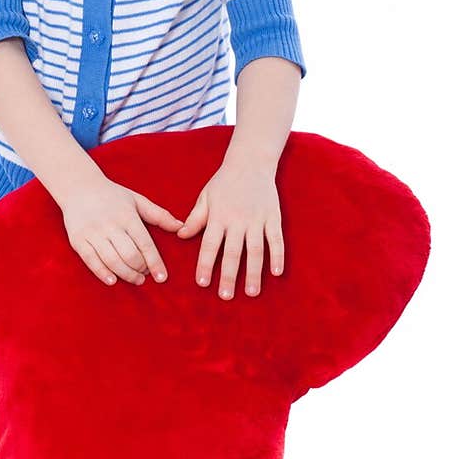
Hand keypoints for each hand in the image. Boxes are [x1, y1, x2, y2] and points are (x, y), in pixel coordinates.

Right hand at [57, 175, 182, 286]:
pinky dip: (102, 273)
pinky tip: (113, 280)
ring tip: (136, 279)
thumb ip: (159, 215)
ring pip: (112, 261)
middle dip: (141, 270)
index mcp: (127, 215)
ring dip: (126, 274)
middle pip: (129, 255)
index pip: (145, 243)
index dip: (155, 262)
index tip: (162, 277)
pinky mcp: (78, 240)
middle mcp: (110, 224)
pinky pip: (91, 261)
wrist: (79, 187)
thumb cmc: (113, 195)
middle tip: (146, 275)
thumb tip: (181, 227)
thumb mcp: (137, 201)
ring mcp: (93, 233)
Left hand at [176, 153, 283, 298]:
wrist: (250, 161)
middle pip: (233, 252)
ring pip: (255, 250)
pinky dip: (277, 256)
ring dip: (253, 272)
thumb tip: (180, 236)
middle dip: (229, 275)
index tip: (202, 283)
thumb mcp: (205, 197)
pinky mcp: (273, 217)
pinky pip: (276, 239)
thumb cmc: (224, 181)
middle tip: (226, 296)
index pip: (210, 245)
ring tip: (251, 292)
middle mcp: (237, 220)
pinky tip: (276, 273)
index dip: (206, 264)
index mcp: (218, 216)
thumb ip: (195, 217)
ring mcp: (257, 219)